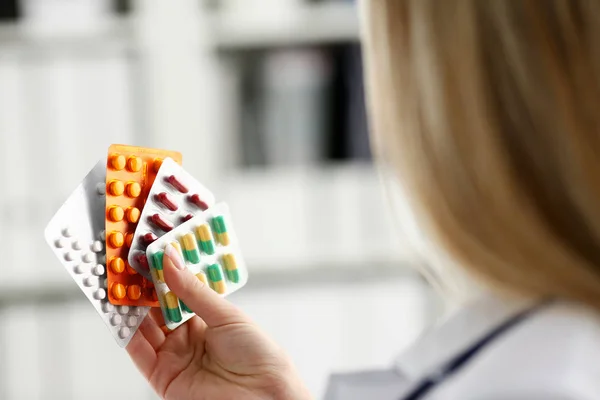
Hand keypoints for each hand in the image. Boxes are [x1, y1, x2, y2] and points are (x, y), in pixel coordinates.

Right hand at [127, 244, 310, 399]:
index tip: (148, 252)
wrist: (265, 396)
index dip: (163, 273)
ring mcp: (175, 356)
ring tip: (118, 283)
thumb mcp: (226, 315)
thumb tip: (170, 259)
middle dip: (142, 288)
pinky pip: (139, 353)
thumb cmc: (258, 355)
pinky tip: (120, 314)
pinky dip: (127, 334)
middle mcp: (188, 336)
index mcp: (207, 319)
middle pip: (157, 309)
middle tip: (126, 264)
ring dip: (130, 307)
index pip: (178, 291)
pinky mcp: (163, 377)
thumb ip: (193, 290)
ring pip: (145, 328)